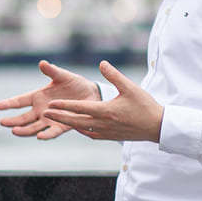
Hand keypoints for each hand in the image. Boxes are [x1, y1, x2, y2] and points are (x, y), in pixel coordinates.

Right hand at [0, 60, 99, 138]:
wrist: (92, 95)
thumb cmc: (75, 84)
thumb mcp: (63, 76)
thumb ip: (52, 71)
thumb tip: (42, 63)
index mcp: (38, 97)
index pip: (20, 101)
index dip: (9, 103)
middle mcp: (41, 110)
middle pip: (23, 118)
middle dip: (12, 121)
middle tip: (2, 122)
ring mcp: (50, 119)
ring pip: (33, 127)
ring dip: (24, 130)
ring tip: (14, 131)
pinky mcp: (61, 126)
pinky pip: (52, 132)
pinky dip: (46, 135)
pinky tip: (39, 137)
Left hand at [40, 61, 163, 142]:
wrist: (157, 126)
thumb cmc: (145, 105)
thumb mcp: (130, 87)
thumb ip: (114, 75)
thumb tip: (101, 63)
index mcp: (105, 111)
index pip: (79, 109)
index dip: (63, 106)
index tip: (50, 105)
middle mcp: (103, 124)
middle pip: (75, 121)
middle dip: (59, 117)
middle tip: (44, 114)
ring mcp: (106, 132)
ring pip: (82, 129)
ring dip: (68, 124)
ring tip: (56, 120)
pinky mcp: (110, 137)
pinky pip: (91, 134)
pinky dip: (82, 130)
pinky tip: (78, 126)